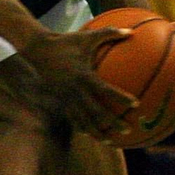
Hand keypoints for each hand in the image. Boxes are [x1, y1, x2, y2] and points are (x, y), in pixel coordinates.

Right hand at [23, 28, 138, 139]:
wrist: (38, 51)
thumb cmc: (66, 41)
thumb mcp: (88, 36)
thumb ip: (110, 33)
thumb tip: (131, 32)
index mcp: (84, 76)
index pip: (105, 91)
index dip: (121, 98)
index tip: (136, 104)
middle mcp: (75, 90)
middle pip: (96, 112)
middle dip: (112, 123)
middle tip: (128, 130)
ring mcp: (66, 98)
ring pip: (84, 121)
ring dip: (98, 133)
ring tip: (112, 142)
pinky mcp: (60, 102)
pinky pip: (73, 119)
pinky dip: (84, 128)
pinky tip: (93, 135)